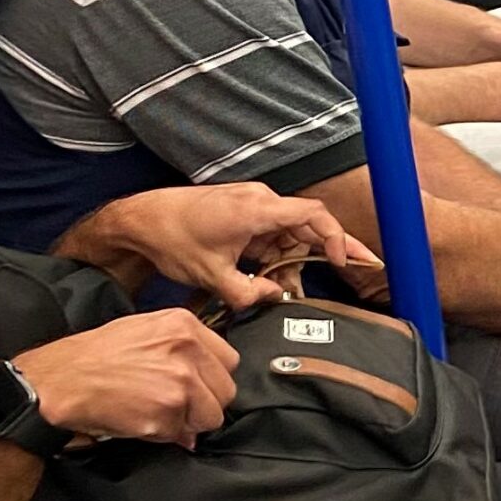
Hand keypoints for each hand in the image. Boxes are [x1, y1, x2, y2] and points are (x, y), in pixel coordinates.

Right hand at [18, 310, 238, 447]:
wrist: (59, 380)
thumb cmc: (94, 356)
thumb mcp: (143, 332)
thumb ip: (181, 352)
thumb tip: (202, 387)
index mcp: (185, 325)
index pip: (228, 360)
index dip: (212, 379)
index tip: (197, 387)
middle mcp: (189, 350)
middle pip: (226, 390)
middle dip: (205, 403)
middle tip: (177, 407)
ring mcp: (182, 381)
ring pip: (212, 416)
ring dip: (189, 422)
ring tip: (158, 414)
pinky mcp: (168, 411)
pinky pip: (183, 434)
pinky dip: (166, 435)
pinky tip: (143, 422)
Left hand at [83, 184, 371, 308]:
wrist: (142, 219)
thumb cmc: (172, 238)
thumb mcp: (211, 275)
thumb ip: (249, 293)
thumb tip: (275, 299)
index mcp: (258, 209)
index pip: (312, 215)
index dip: (334, 237)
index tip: (343, 261)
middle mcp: (261, 201)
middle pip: (309, 223)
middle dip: (329, 249)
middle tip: (359, 266)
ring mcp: (253, 205)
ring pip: (290, 233)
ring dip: (295, 260)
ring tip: (292, 291)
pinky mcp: (245, 213)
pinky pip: (272, 234)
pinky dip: (277, 256)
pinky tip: (274, 279)